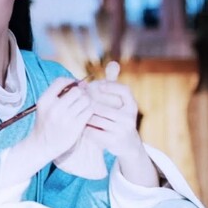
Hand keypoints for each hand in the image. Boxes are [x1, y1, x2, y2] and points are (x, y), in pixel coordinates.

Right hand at [27, 77, 94, 166]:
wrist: (42, 145)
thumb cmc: (46, 123)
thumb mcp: (44, 106)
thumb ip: (58, 93)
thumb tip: (81, 83)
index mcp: (45, 100)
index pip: (61, 81)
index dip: (70, 81)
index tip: (74, 86)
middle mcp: (54, 108)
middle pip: (76, 91)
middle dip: (80, 93)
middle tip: (80, 99)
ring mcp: (65, 118)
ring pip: (85, 100)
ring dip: (86, 102)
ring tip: (81, 107)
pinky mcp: (75, 126)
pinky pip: (89, 111)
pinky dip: (88, 111)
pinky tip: (83, 115)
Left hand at [84, 61, 158, 186]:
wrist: (128, 145)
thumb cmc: (119, 117)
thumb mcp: (120, 102)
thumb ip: (114, 84)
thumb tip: (113, 63)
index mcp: (132, 106)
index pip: (124, 91)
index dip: (111, 86)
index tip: (98, 85)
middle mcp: (129, 118)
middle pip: (101, 106)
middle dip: (87, 103)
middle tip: (76, 99)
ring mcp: (122, 130)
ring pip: (94, 119)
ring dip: (83, 115)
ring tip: (75, 111)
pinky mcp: (113, 141)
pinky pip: (92, 131)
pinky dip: (84, 127)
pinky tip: (79, 125)